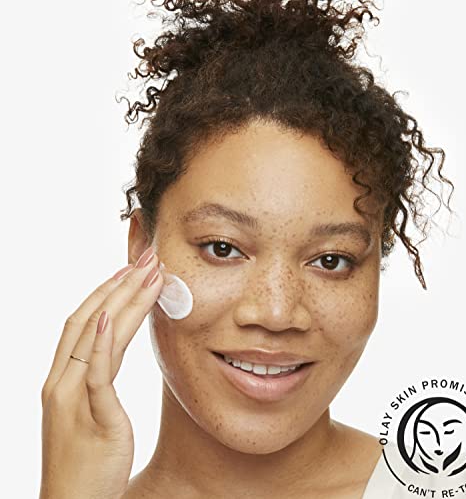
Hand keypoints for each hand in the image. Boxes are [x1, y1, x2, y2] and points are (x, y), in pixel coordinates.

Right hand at [39, 247, 163, 498]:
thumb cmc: (89, 462)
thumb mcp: (94, 412)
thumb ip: (100, 378)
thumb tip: (113, 348)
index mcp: (64, 379)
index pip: (83, 322)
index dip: (108, 292)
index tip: (132, 270)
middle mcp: (62, 381)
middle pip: (88, 318)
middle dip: (119, 285)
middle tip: (146, 258)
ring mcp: (71, 396)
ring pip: (94, 336)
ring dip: (122, 300)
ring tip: (148, 274)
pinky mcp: (89, 414)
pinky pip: (94, 372)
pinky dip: (98, 341)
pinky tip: (108, 316)